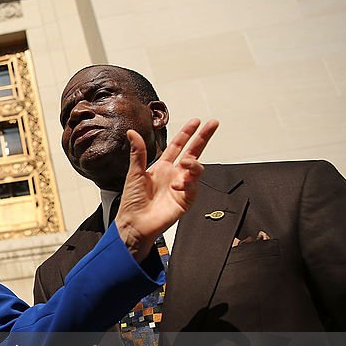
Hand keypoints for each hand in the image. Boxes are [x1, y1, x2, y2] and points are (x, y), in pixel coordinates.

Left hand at [115, 118, 218, 259]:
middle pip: (193, 152)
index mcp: (162, 167)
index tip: (195, 122)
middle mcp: (174, 175)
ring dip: (194, 164)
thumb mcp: (135, 173)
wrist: (134, 223)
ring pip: (196, 169)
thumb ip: (138, 152)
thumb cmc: (132, 201)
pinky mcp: (185, 200)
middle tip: (213, 124)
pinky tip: (177, 186)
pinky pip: (193, 187)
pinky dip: (187, 184)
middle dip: (203, 138)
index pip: (178, 146)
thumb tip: (132, 132)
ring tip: (187, 162)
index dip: (186, 134)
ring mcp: (181, 186)